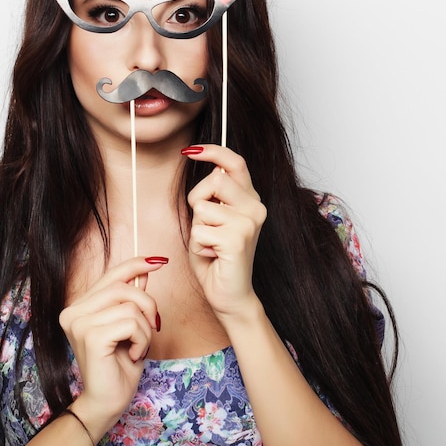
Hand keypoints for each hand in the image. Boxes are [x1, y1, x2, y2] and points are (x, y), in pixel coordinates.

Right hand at [59, 257, 163, 437]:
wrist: (108, 403)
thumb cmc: (118, 367)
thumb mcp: (129, 327)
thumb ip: (131, 300)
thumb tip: (143, 272)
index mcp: (80, 307)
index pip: (111, 275)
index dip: (136, 265)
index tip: (160, 261)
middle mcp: (73, 312)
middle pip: (122, 287)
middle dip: (147, 305)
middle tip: (155, 326)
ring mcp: (79, 323)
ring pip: (130, 306)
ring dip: (145, 329)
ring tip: (139, 347)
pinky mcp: (91, 336)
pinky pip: (130, 323)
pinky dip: (141, 339)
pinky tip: (133, 354)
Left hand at [184, 145, 266, 319]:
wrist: (229, 295)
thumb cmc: (215, 257)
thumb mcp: (210, 219)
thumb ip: (213, 197)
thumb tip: (214, 170)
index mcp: (249, 199)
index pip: (235, 163)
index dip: (213, 151)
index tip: (190, 150)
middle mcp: (255, 207)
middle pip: (213, 181)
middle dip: (197, 201)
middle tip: (204, 226)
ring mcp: (249, 222)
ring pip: (203, 207)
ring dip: (197, 227)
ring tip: (210, 244)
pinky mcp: (238, 238)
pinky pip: (200, 229)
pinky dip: (197, 245)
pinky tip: (212, 256)